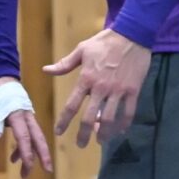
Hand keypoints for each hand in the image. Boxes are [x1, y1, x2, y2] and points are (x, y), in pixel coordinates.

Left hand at [0, 78, 52, 175]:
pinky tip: (14, 156)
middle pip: (37, 138)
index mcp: (17, 114)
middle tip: (48, 171)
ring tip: (23, 171)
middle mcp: (25, 116)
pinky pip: (26, 134)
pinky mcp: (22, 117)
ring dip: (29, 155)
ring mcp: (25, 116)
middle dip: (43, 156)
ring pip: (33, 138)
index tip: (29, 168)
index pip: (24, 138)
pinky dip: (22, 146)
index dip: (27, 154)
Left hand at [44, 27, 151, 147]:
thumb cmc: (105, 41)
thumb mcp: (82, 50)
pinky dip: (124, 124)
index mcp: (86, 79)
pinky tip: (120, 131)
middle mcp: (101, 88)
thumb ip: (65, 64)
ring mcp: (118, 90)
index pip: (72, 105)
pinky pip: (129, 112)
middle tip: (80, 145)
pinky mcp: (133, 90)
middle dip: (83, 134)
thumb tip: (46, 70)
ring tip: (100, 141)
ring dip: (104, 133)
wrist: (132, 34)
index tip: (59, 132)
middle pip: (89, 117)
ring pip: (109, 119)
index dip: (64, 121)